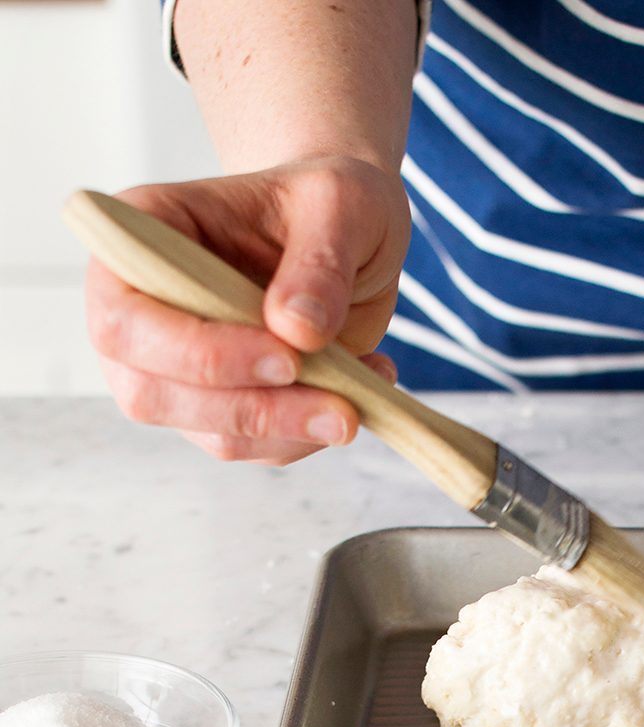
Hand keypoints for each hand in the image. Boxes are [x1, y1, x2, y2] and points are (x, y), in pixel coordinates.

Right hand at [85, 155, 409, 464]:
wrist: (349, 235)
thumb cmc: (327, 202)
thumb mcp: (340, 204)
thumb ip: (319, 261)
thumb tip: (296, 329)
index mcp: (143, 237)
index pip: (124, 316)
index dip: (197, 351)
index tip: (285, 357)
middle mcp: (143, 308)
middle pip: (152, 392)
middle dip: (251, 409)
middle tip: (340, 406)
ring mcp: (178, 366)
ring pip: (210, 433)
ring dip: (290, 431)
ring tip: (360, 400)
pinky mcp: (224, 406)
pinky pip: (257, 447)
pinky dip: (310, 435)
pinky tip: (357, 397)